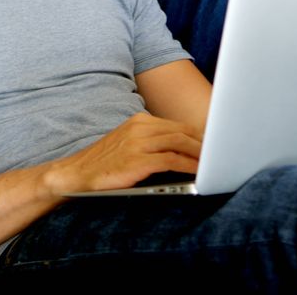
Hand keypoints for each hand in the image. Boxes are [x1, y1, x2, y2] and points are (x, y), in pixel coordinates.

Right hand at [46, 113, 201, 194]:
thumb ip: (152, 142)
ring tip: (214, 164)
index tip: (214, 144)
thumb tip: (182, 149)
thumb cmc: (104, 164)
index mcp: (139, 120)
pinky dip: (188, 166)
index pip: (177, 125)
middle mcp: (140, 127)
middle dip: (204, 144)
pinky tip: (198, 173)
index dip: (198, 135)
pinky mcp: (138, 160)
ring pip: (180, 144)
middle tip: (221, 155)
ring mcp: (138, 143)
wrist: (75, 176)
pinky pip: (171, 161)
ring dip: (200, 155)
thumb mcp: (128, 144)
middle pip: (183, 132)